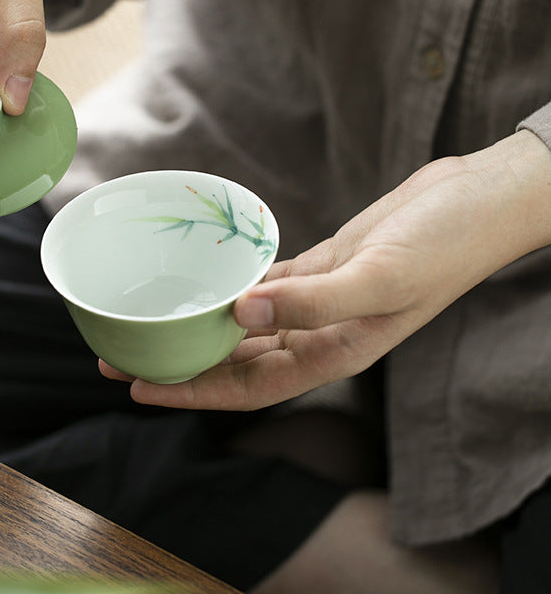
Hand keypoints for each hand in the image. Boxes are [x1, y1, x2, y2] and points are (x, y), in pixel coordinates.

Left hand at [103, 131, 550, 409]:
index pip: (250, 387)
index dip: (194, 392)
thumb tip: (241, 313)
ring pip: (245, 324)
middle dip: (181, 364)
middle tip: (119, 356)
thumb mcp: (381, 277)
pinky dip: (233, 286)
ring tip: (147, 322)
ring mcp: (320, 300)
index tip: (139, 388)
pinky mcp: (323, 265)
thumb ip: (313, 301)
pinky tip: (203, 281)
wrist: (476, 201)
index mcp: (336, 352)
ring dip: (199, 327)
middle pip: (237, 362)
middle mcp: (322, 333)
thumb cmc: (443, 245)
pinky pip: (266, 283)